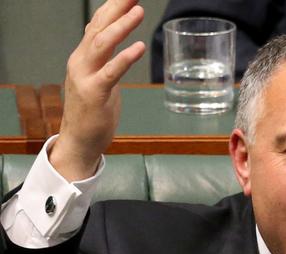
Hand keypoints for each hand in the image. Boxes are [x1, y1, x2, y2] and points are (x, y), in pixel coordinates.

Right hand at [50, 0, 145, 180]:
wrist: (80, 140)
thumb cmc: (92, 111)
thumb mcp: (98, 77)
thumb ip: (103, 58)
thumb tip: (112, 37)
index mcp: (83, 57)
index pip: (97, 25)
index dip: (112, 8)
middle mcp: (81, 62)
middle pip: (98, 28)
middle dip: (116, 9)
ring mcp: (86, 77)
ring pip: (101, 44)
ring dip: (121, 26)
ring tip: (138, 12)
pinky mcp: (95, 94)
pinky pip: (111, 72)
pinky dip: (125, 57)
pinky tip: (139, 47)